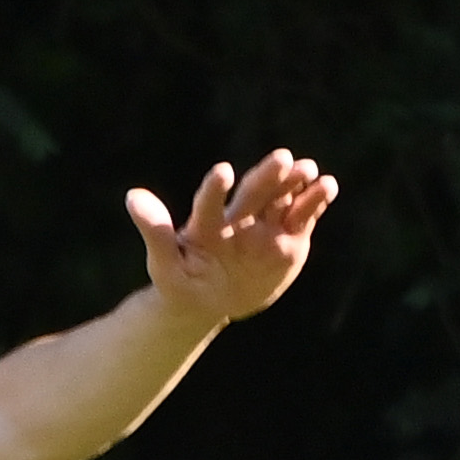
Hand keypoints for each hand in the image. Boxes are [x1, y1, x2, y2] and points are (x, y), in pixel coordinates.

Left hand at [121, 149, 336, 325]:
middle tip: (282, 158)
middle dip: (268, 176)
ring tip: (310, 171)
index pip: (210, 202)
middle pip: (255, 192)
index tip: (222, 172)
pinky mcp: (289, 238)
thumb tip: (132, 196)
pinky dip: (316, 200)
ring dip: (297, 184)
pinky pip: (304, 215)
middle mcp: (239, 217)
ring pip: (284, 199)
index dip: (215, 189)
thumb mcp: (166, 265)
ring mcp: (266, 226)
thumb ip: (156, 233)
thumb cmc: (181, 282)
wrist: (210, 301)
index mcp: (207, 223)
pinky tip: (327, 187)